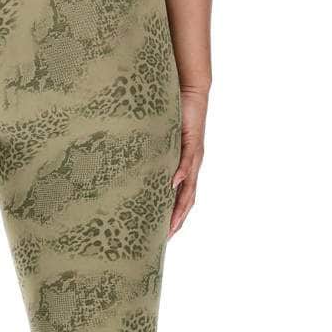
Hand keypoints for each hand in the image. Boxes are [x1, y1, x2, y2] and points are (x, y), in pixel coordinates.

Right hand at [168, 86, 207, 235]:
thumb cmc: (176, 115)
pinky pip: (187, 161)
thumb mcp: (162, 139)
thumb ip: (154, 153)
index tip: (163, 235)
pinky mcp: (192, 142)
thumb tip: (138, 167)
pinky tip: (173, 185)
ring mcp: (193, 156)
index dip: (174, 216)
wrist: (191, 93)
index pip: (180, 198)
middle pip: (187, 199)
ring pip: (189, 187)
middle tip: (165, 238)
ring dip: (180, 206)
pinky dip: (181, 174)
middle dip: (177, 219)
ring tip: (171, 223)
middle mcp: (191, 166)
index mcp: (183, 168)